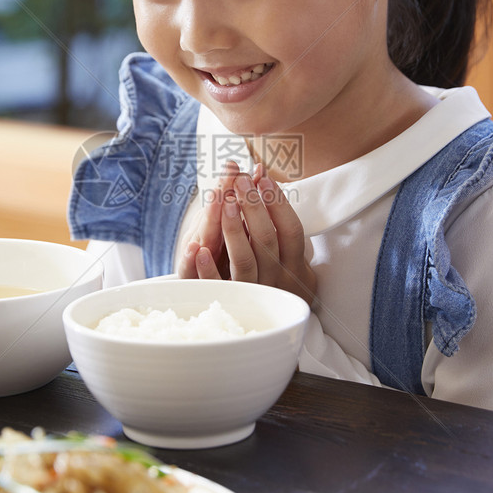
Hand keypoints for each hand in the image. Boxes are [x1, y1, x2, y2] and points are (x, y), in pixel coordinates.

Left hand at [179, 163, 316, 302]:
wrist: (271, 321)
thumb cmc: (274, 273)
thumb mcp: (283, 250)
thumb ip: (271, 215)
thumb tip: (259, 171)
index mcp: (295, 264)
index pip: (292, 230)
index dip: (278, 203)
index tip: (263, 178)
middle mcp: (278, 279)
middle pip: (267, 240)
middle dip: (253, 206)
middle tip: (239, 179)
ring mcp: (255, 293)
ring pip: (245, 261)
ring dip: (233, 229)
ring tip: (224, 201)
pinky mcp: (231, 304)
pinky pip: (219, 287)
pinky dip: (208, 268)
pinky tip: (197, 249)